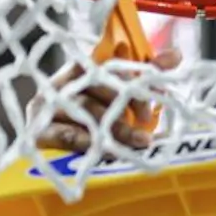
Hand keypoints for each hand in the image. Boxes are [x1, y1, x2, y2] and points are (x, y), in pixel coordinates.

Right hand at [31, 49, 182, 153]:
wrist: (53, 160)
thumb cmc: (94, 126)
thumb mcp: (122, 101)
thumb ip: (147, 78)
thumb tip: (176, 55)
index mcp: (79, 70)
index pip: (107, 63)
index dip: (132, 75)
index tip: (156, 90)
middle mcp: (60, 84)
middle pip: (96, 86)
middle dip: (127, 103)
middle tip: (148, 119)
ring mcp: (46, 107)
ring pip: (86, 111)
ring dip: (115, 127)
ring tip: (140, 141)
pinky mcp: (39, 132)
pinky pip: (68, 136)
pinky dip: (91, 143)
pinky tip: (111, 152)